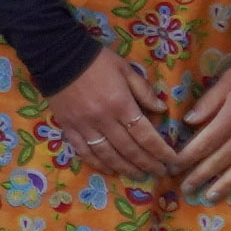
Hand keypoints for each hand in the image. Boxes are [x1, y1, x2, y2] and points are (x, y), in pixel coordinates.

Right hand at [38, 44, 185, 191]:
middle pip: (129, 149)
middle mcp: (104, 120)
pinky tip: (110, 170)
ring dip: (126, 169)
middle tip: (160, 173)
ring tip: (139, 175)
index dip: (161, 151)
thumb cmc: (97, 60)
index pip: (145, 135)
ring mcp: (85, 126)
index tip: (172, 161)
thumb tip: (161, 110)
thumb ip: (144, 91)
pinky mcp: (69, 128)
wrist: (58, 55)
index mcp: (121, 104)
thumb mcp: (126, 69)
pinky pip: (84, 152)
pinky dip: (98, 164)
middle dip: (148, 163)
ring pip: (108, 155)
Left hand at [171, 59, 230, 203]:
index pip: (204, 143)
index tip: (173, 168)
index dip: (187, 157)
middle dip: (200, 175)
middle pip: (220, 159)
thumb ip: (209, 102)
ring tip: (211, 197)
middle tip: (186, 189)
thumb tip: (189, 122)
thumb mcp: (227, 81)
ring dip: (226, 184)